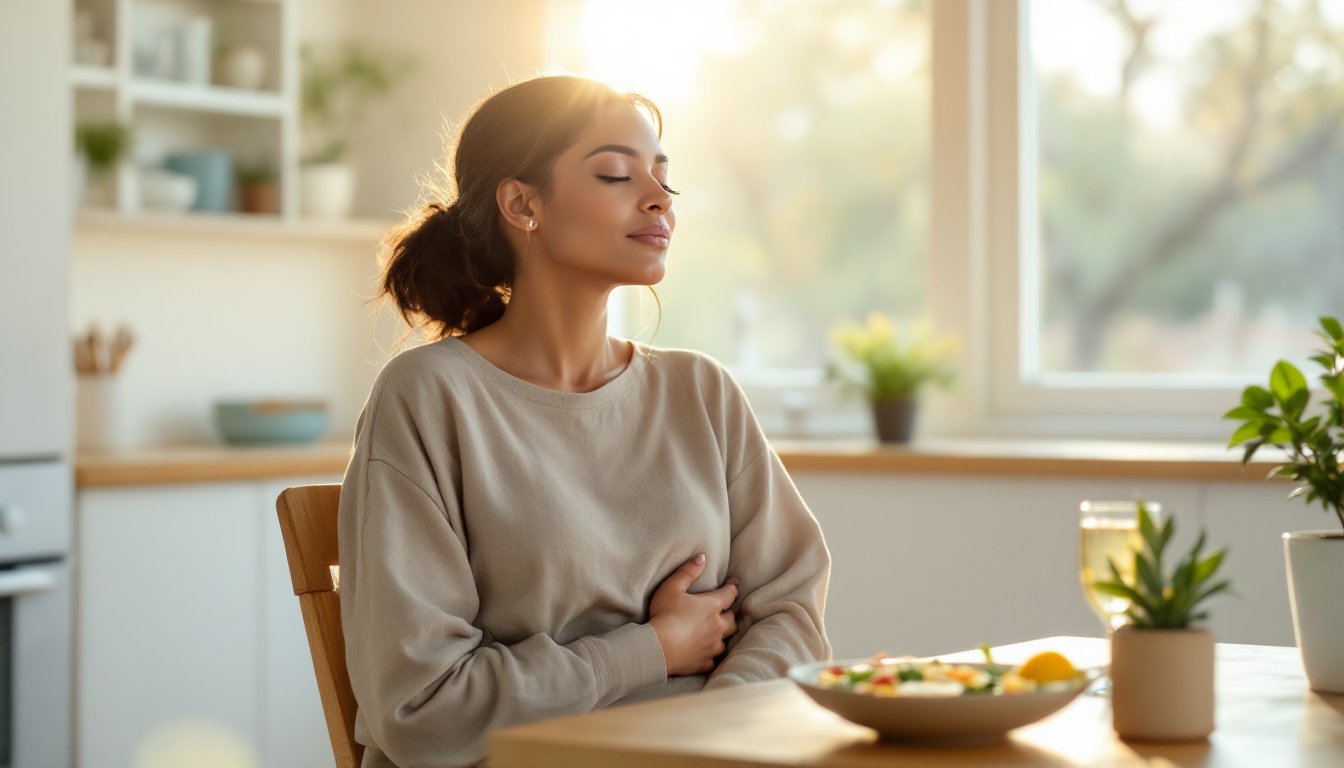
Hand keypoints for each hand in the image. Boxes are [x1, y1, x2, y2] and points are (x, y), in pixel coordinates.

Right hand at [648, 553, 738, 675]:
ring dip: (723, 635)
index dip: (732, 587)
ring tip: (718, 632)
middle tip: (727, 610)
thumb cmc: (664, 615)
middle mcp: (717, 627)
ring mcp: (712, 646)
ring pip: (726, 640)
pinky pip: (713, 659)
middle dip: (730, 613)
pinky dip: (711, 654)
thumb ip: (688, 571)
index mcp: (712, 607)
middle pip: (732, 620)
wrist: (658, 648)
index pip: (729, 594)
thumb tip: (701, 557)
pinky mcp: (704, 662)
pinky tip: (706, 653)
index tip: (734, 583)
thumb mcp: (672, 587)